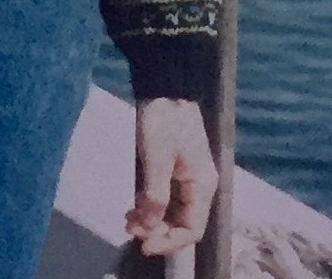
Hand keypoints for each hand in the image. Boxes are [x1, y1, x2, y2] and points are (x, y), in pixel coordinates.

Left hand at [126, 97, 217, 255]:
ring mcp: (190, 176)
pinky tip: (134, 205)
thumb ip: (155, 196)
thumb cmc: (163, 121)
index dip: (169, 243)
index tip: (143, 245)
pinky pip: (168, 195)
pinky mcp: (178, 167)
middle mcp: (201, 185)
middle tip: (130, 228)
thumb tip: (149, 226)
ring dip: (152, 219)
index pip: (192, 230)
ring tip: (128, 219)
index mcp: (202, 185)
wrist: (165, 86)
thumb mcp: (156, 159)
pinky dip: (153, 204)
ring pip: (174, 210)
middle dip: (157, 230)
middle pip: (183, 222)